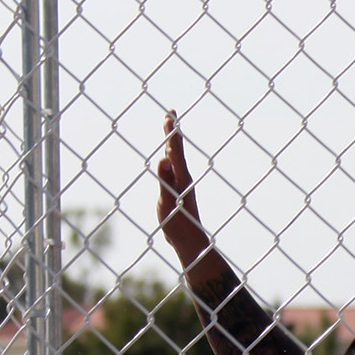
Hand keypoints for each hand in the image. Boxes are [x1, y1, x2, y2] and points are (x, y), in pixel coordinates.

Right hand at [155, 110, 209, 265]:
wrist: (190, 241)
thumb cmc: (179, 225)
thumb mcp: (168, 202)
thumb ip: (165, 181)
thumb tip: (164, 160)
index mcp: (181, 178)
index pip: (175, 151)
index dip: (171, 133)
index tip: (169, 115)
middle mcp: (183, 177)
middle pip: (177, 149)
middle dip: (172, 131)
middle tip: (170, 112)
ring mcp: (181, 184)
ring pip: (176, 157)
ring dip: (172, 141)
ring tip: (170, 128)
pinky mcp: (178, 190)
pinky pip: (173, 167)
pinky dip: (170, 156)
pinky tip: (168, 157)